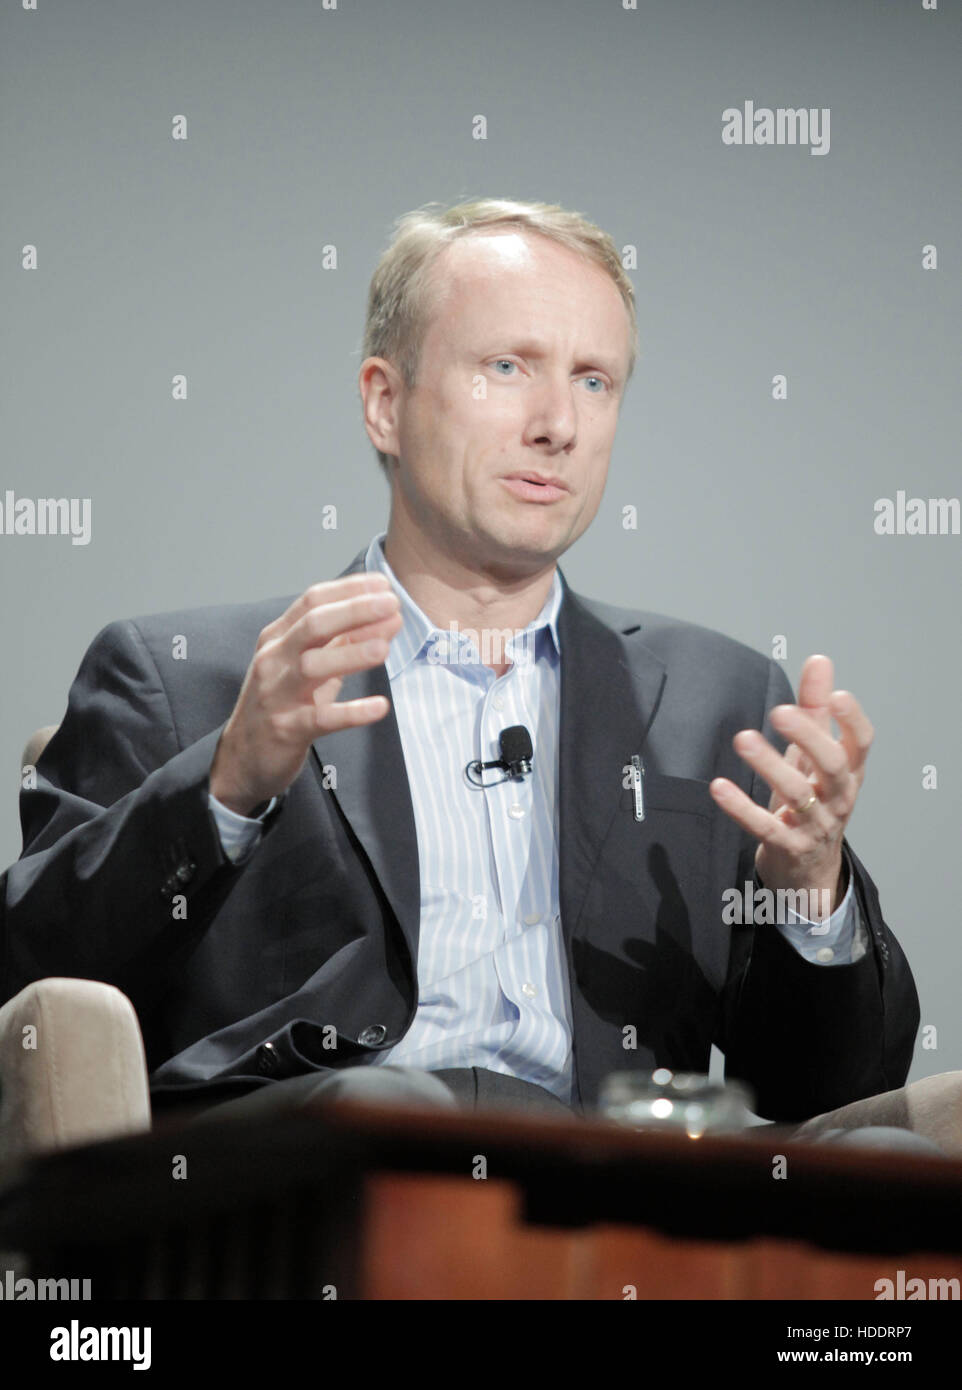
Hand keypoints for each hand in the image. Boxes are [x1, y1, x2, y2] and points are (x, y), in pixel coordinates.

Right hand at [210, 573, 401, 815]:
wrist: (242, 757)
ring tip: (385, 646)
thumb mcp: (307, 666)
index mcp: (278, 638)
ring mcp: (276, 694)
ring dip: (351, 654)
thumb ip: (343, 642)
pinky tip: (379, 707)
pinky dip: (351, 712)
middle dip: (354, 610)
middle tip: (391, 604)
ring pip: (312, 666)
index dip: (350, 590)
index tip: (384, 584)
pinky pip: (320, 718)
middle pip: (313, 625)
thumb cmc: (281, 703)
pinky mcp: (286, 729)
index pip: (312, 601)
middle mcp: (274, 660)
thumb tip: (385, 618)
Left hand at [709, 655, 873, 914]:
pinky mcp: (788, 847)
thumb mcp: (815, 756)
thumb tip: (819, 661)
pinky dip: (741, 807)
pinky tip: (719, 787)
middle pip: (833, 765)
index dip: (853, 720)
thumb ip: (816, 709)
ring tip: (743, 739)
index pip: (862, 743)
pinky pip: (765, 827)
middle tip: (780, 711)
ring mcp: (815, 825)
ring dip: (770, 765)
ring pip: (797, 795)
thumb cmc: (814, 801)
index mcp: (849, 771)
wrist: (809, 868)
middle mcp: (838, 797)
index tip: (838, 695)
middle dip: (809, 736)